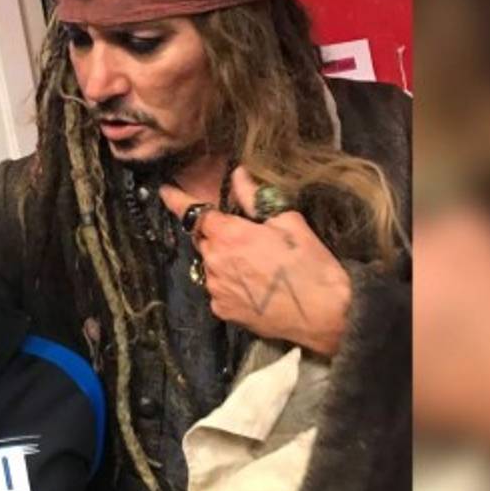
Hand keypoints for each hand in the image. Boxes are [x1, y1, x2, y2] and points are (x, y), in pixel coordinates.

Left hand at [159, 167, 350, 354]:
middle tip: (243, 237)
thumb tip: (238, 175)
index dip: (176, 200)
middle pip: (204, 239)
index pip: (193, 213)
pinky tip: (253, 286)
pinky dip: (228, 283)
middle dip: (216, 234)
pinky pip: (217, 289)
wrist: (325, 314)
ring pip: (210, 265)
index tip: (164, 192)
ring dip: (223, 260)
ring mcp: (216, 289)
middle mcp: (215, 262)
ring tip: (255, 265)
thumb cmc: (311, 264)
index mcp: (230, 235)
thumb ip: (256, 198)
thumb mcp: (288, 222)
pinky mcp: (222, 311)